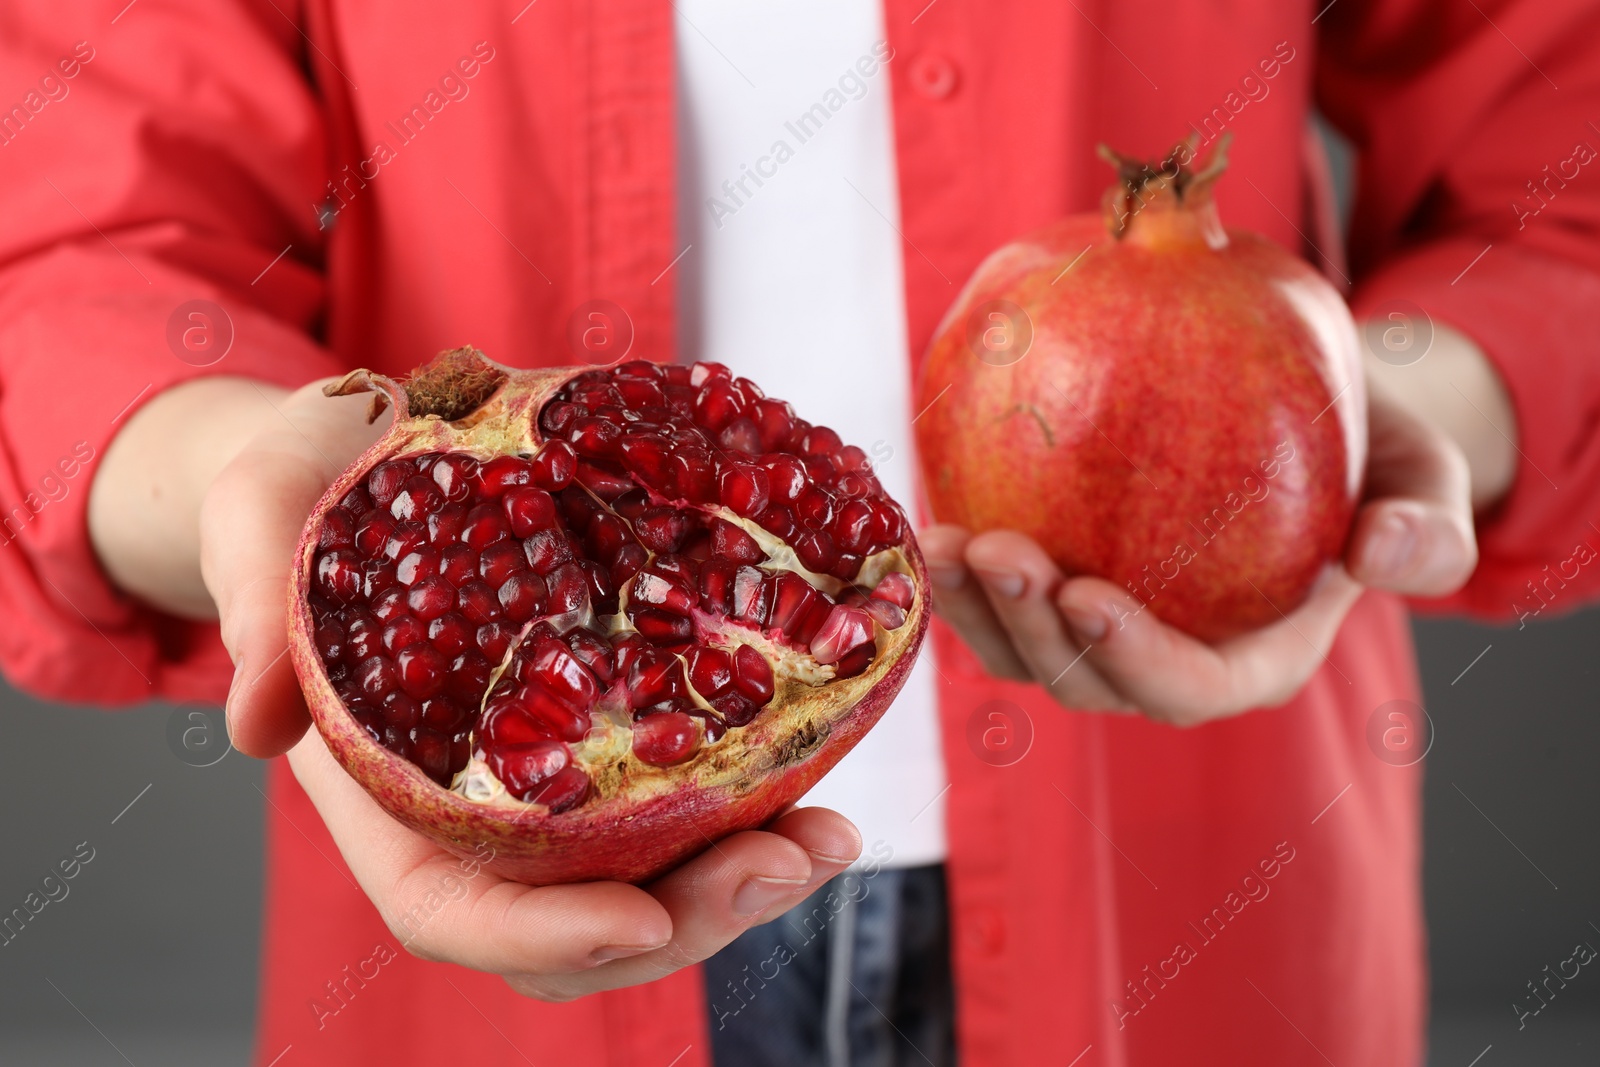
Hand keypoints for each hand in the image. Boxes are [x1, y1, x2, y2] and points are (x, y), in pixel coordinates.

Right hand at [99, 376, 860, 998]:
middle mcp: (477, 806)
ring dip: (746, 871)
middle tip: (784, 863)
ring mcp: (553, 771)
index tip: (637, 917)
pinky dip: (755, 789)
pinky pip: (685, 782)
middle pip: (580, 918)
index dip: (541, 934)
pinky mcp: (610, 714)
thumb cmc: (299, 491)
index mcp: (385, 791)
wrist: (363, 448)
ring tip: (831, 837)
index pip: (453, 911)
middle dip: (687, 916)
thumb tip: (254, 721)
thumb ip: (254, 604)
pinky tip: (823, 752)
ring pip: (650, 872)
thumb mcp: (256, 518)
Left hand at [921, 379, 1478, 725]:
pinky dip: (959, 574)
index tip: (1087, 594)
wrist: (1303, 420)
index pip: (1188, 688)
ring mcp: (1099, 634)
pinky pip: (995, 601)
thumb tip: (1384, 553)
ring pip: (1023, 653)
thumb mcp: (1423, 476)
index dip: (1133, 659)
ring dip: (974, 609)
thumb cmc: (1368, 454)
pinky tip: (931, 513)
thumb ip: (1426, 523)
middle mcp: (1164, 662)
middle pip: (1085, 680)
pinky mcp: (1051, 592)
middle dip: (1034, 631)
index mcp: (1250, 661)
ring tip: (945, 540)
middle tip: (998, 550)